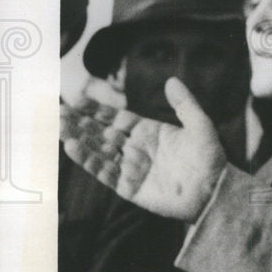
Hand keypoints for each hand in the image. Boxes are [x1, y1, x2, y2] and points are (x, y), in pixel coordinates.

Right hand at [60, 78, 226, 220]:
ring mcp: (131, 168)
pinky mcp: (129, 188)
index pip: (116, 118)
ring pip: (98, 152)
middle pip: (101, 133)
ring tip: (58, 128)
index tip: (76, 99)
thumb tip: (171, 80)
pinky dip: (88, 161)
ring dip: (78, 140)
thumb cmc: (210, 158)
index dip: (97, 109)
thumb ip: (185, 104)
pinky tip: (72, 148)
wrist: (215, 192)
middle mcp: (135, 148)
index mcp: (149, 131)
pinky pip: (105, 172)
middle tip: (56, 111)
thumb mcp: (200, 126)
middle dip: (79, 123)